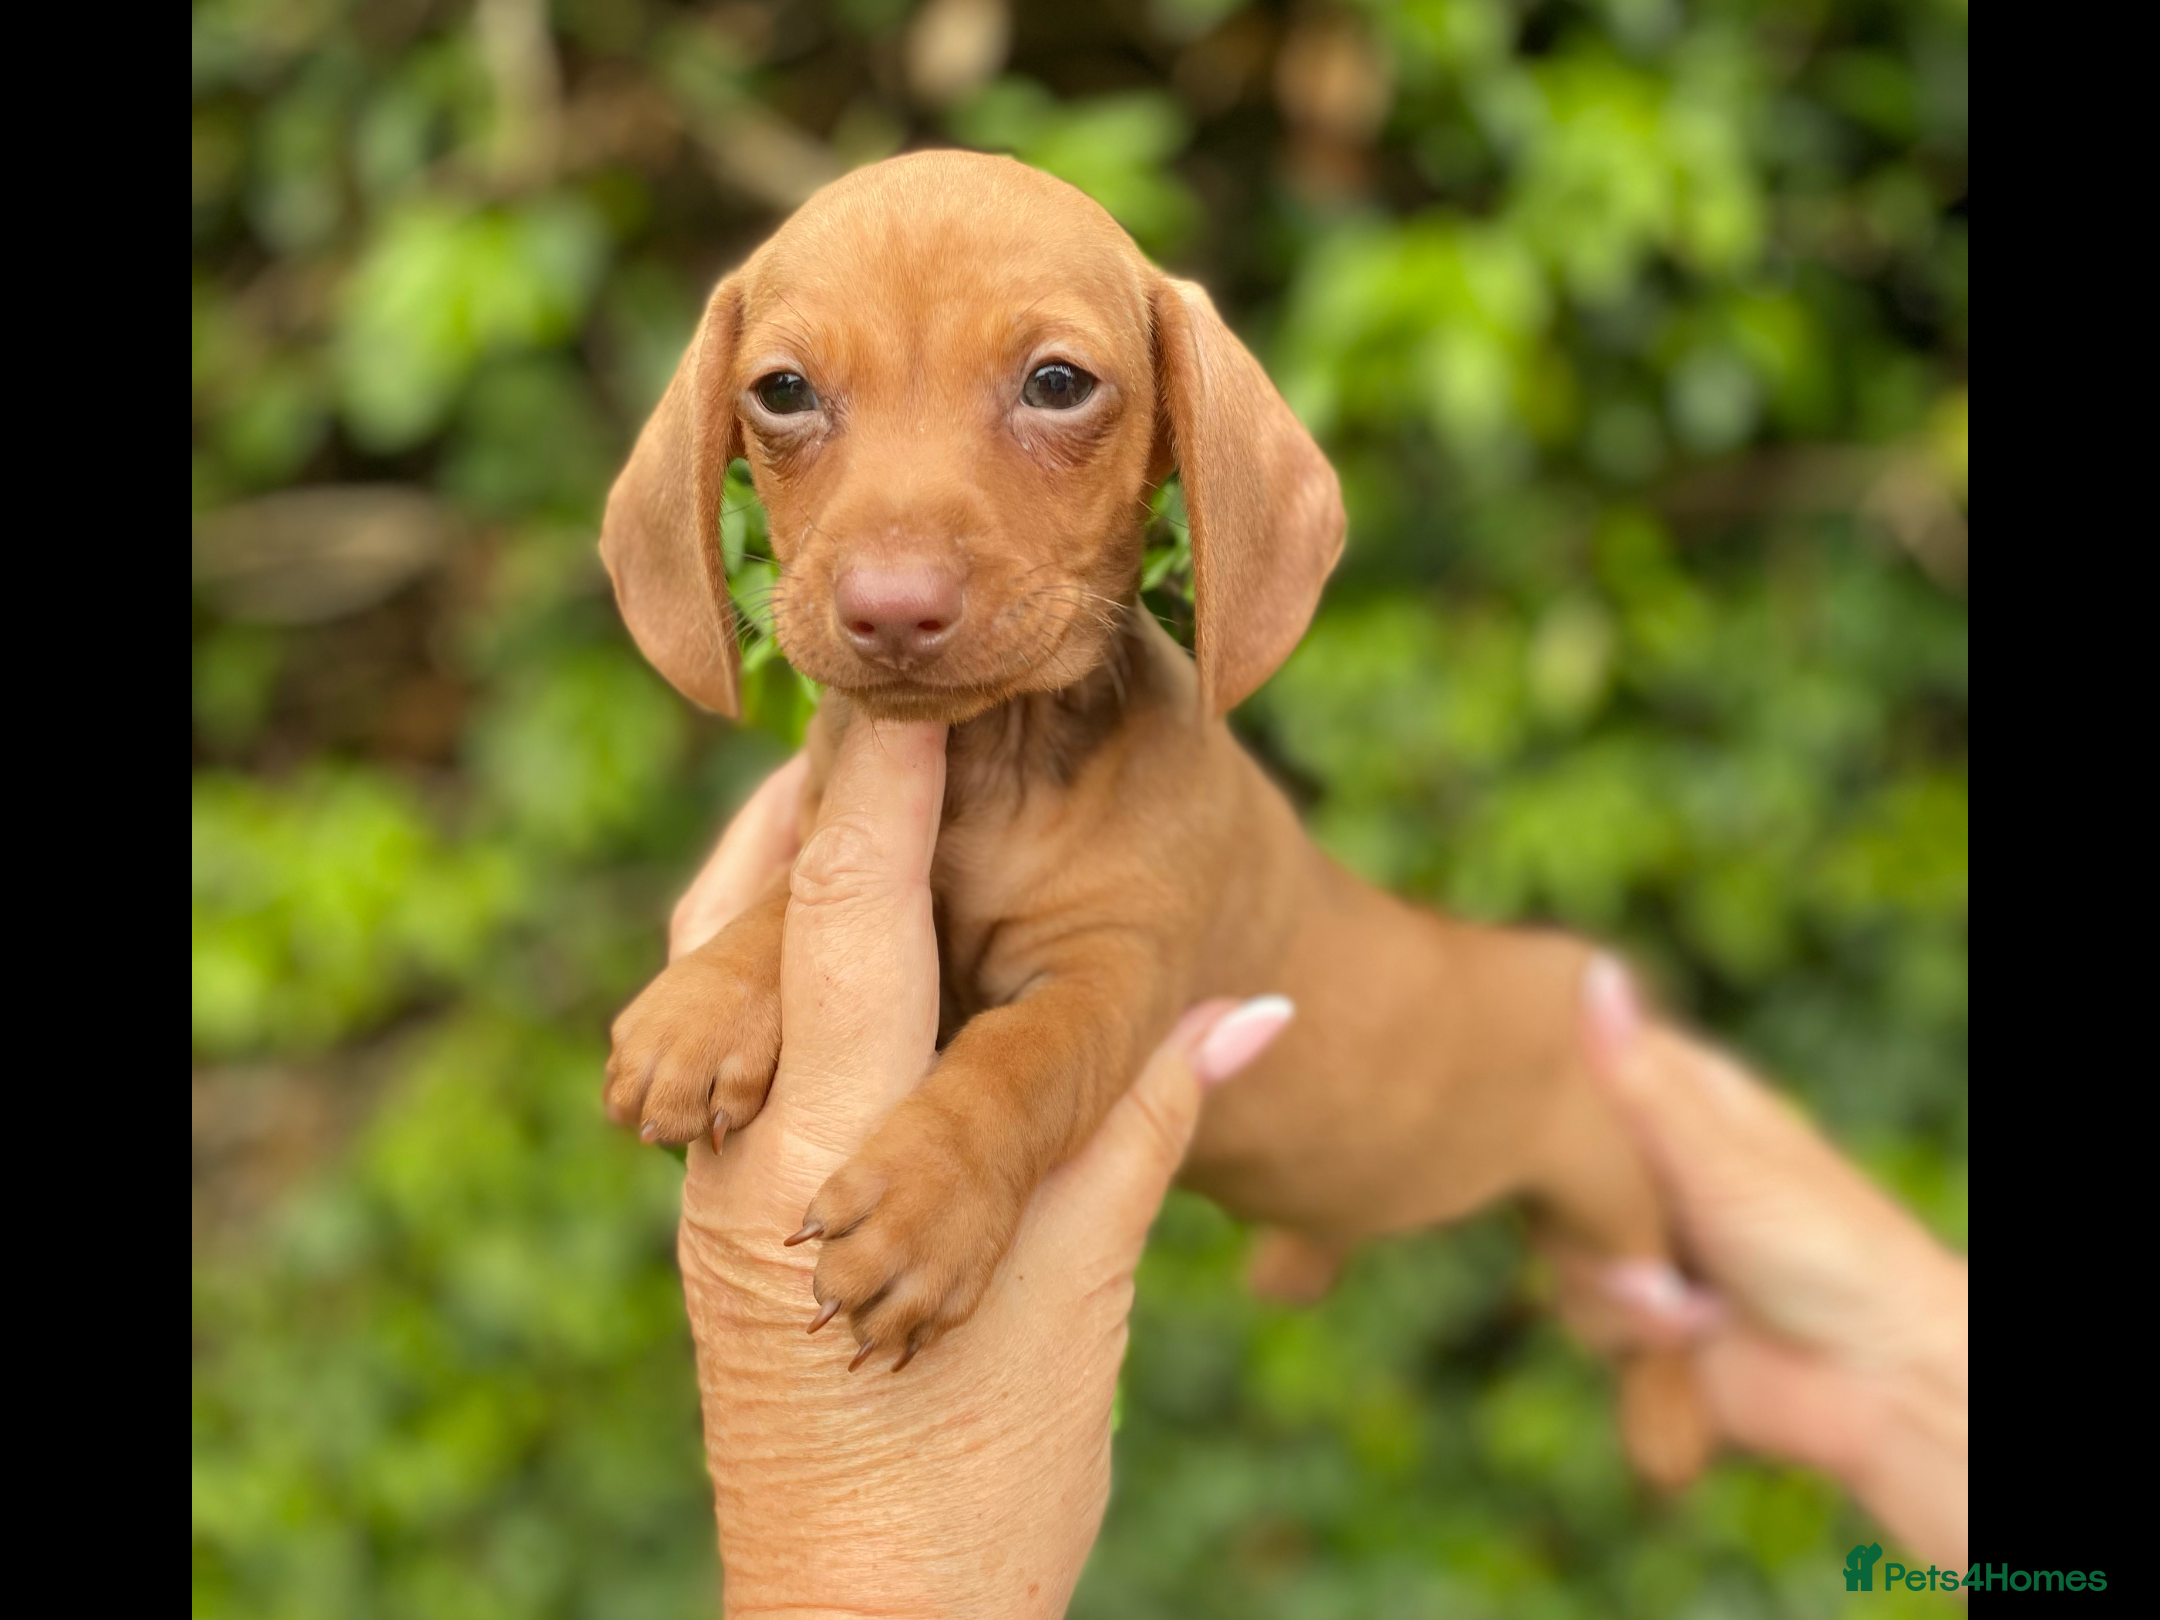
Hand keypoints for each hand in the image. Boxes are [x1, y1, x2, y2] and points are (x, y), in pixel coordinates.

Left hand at [665, 725, 1291, 1616]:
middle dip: (816, 800)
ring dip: (796, 872)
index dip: (874, 773)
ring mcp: (721, 1189)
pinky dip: (797, 962)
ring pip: (734, 975)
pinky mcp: (730, 1229)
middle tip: (884, 700)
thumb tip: (1252, 1008)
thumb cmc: (982, 1479)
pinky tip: (867, 946)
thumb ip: (1148, 1126)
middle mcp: (747, 1146)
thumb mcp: (1085, 1289)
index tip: (910, 670)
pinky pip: (754, 1043)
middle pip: (754, 917)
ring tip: (869, 792)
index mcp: (834, 1139)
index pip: (849, 906)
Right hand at [1559, 958, 1966, 1570]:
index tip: (1533, 1113)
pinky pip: (1579, 1311)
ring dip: (1617, 1288)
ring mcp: (1647, 1236)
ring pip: (1561, 1245)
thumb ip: (1641, 1083)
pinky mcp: (1640, 1310)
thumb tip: (1594, 973)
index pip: (1586, 1058)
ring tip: (1694, 1303)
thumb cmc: (1830, 1250)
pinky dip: (1628, 1331)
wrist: (1877, 1384)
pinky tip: (1690, 1335)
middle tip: (1647, 1240)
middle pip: (1554, 1167)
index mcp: (1686, 1099)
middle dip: (1586, 1218)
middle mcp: (1658, 1164)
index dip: (1550, 1086)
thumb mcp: (1722, 1160)